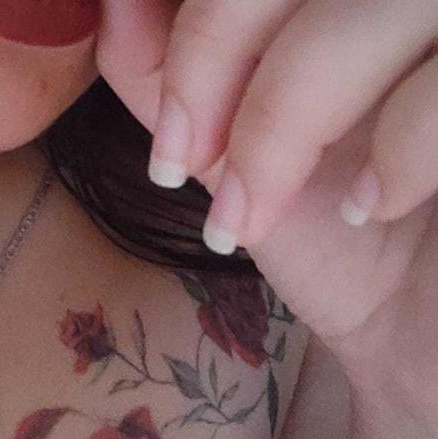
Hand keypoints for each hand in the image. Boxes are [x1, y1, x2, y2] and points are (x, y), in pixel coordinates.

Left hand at [97, 1, 437, 438]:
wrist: (415, 323)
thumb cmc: (328, 233)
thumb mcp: (230, 151)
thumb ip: (168, 76)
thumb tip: (113, 5)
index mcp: (338, 8)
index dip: (195, 26)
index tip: (169, 133)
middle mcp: (406, 7)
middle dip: (215, 54)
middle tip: (192, 164)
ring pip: (370, 11)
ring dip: (285, 119)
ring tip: (262, 209)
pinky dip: (395, 149)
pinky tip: (375, 208)